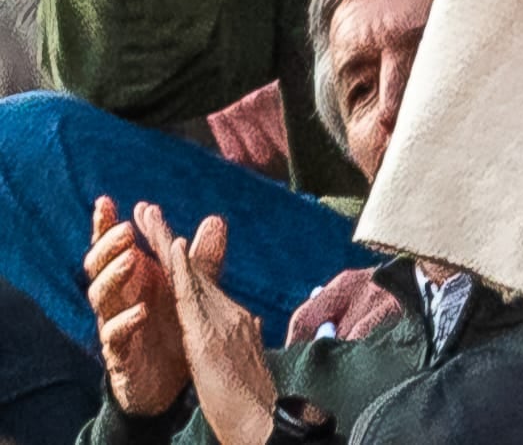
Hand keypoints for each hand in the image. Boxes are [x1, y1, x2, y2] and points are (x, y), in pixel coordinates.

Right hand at [87, 197, 220, 416]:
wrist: (171, 379)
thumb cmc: (174, 325)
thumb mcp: (192, 288)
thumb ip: (202, 258)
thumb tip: (215, 220)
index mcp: (133, 278)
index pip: (113, 247)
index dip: (105, 225)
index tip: (106, 201)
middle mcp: (118, 298)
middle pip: (97, 266)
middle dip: (108, 245)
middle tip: (127, 229)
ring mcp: (114, 325)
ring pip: (98, 297)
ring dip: (114, 276)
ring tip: (133, 259)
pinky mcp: (120, 354)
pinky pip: (112, 337)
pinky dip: (124, 322)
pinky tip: (141, 311)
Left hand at [142, 205, 275, 444]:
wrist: (265, 423)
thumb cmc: (255, 404)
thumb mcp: (248, 363)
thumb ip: (248, 338)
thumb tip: (253, 322)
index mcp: (235, 321)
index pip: (203, 283)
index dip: (184, 257)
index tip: (165, 233)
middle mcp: (230, 313)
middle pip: (193, 270)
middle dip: (167, 240)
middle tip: (148, 209)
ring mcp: (223, 320)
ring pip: (190, 274)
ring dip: (166, 243)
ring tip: (148, 216)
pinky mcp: (209, 335)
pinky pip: (191, 296)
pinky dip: (181, 269)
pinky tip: (169, 249)